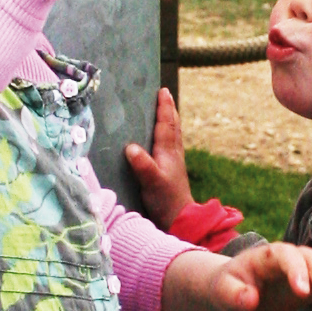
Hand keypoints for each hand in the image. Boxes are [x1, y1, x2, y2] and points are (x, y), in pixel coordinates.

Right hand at [123, 87, 190, 230]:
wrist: (181, 219)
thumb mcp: (151, 182)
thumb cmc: (166, 201)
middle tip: (165, 95)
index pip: (166, 125)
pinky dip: (168, 136)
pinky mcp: (173, 171)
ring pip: (174, 135)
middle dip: (169, 109)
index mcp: (168, 152)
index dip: (164, 107)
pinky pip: (171, 146)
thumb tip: (130, 147)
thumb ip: (142, 165)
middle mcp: (173, 154)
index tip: (163, 91)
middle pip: (173, 126)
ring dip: (170, 121)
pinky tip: (164, 140)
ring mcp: (175, 162)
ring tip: (166, 110)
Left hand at [205, 235, 311, 310]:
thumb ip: (234, 294)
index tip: (302, 292)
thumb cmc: (228, 287)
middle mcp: (292, 258)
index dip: (297, 270)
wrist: (235, 290)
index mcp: (269, 255)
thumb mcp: (223, 290)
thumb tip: (250, 299)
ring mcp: (305, 271)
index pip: (287, 256)